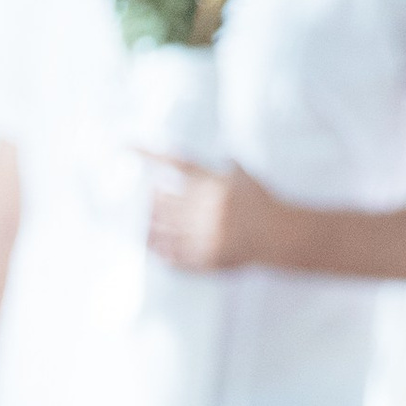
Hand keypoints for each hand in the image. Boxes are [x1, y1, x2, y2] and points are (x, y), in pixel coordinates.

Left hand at [141, 154, 279, 272]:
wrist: (278, 236)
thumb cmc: (263, 204)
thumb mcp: (246, 177)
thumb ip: (229, 165)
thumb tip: (223, 149)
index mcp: (213, 184)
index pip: (175, 164)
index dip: (148, 155)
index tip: (126, 148)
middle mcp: (205, 208)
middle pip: (161, 199)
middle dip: (149, 199)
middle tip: (142, 197)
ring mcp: (203, 234)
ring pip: (162, 228)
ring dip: (147, 224)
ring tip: (141, 221)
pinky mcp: (204, 257)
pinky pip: (172, 255)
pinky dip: (158, 249)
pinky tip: (150, 246)